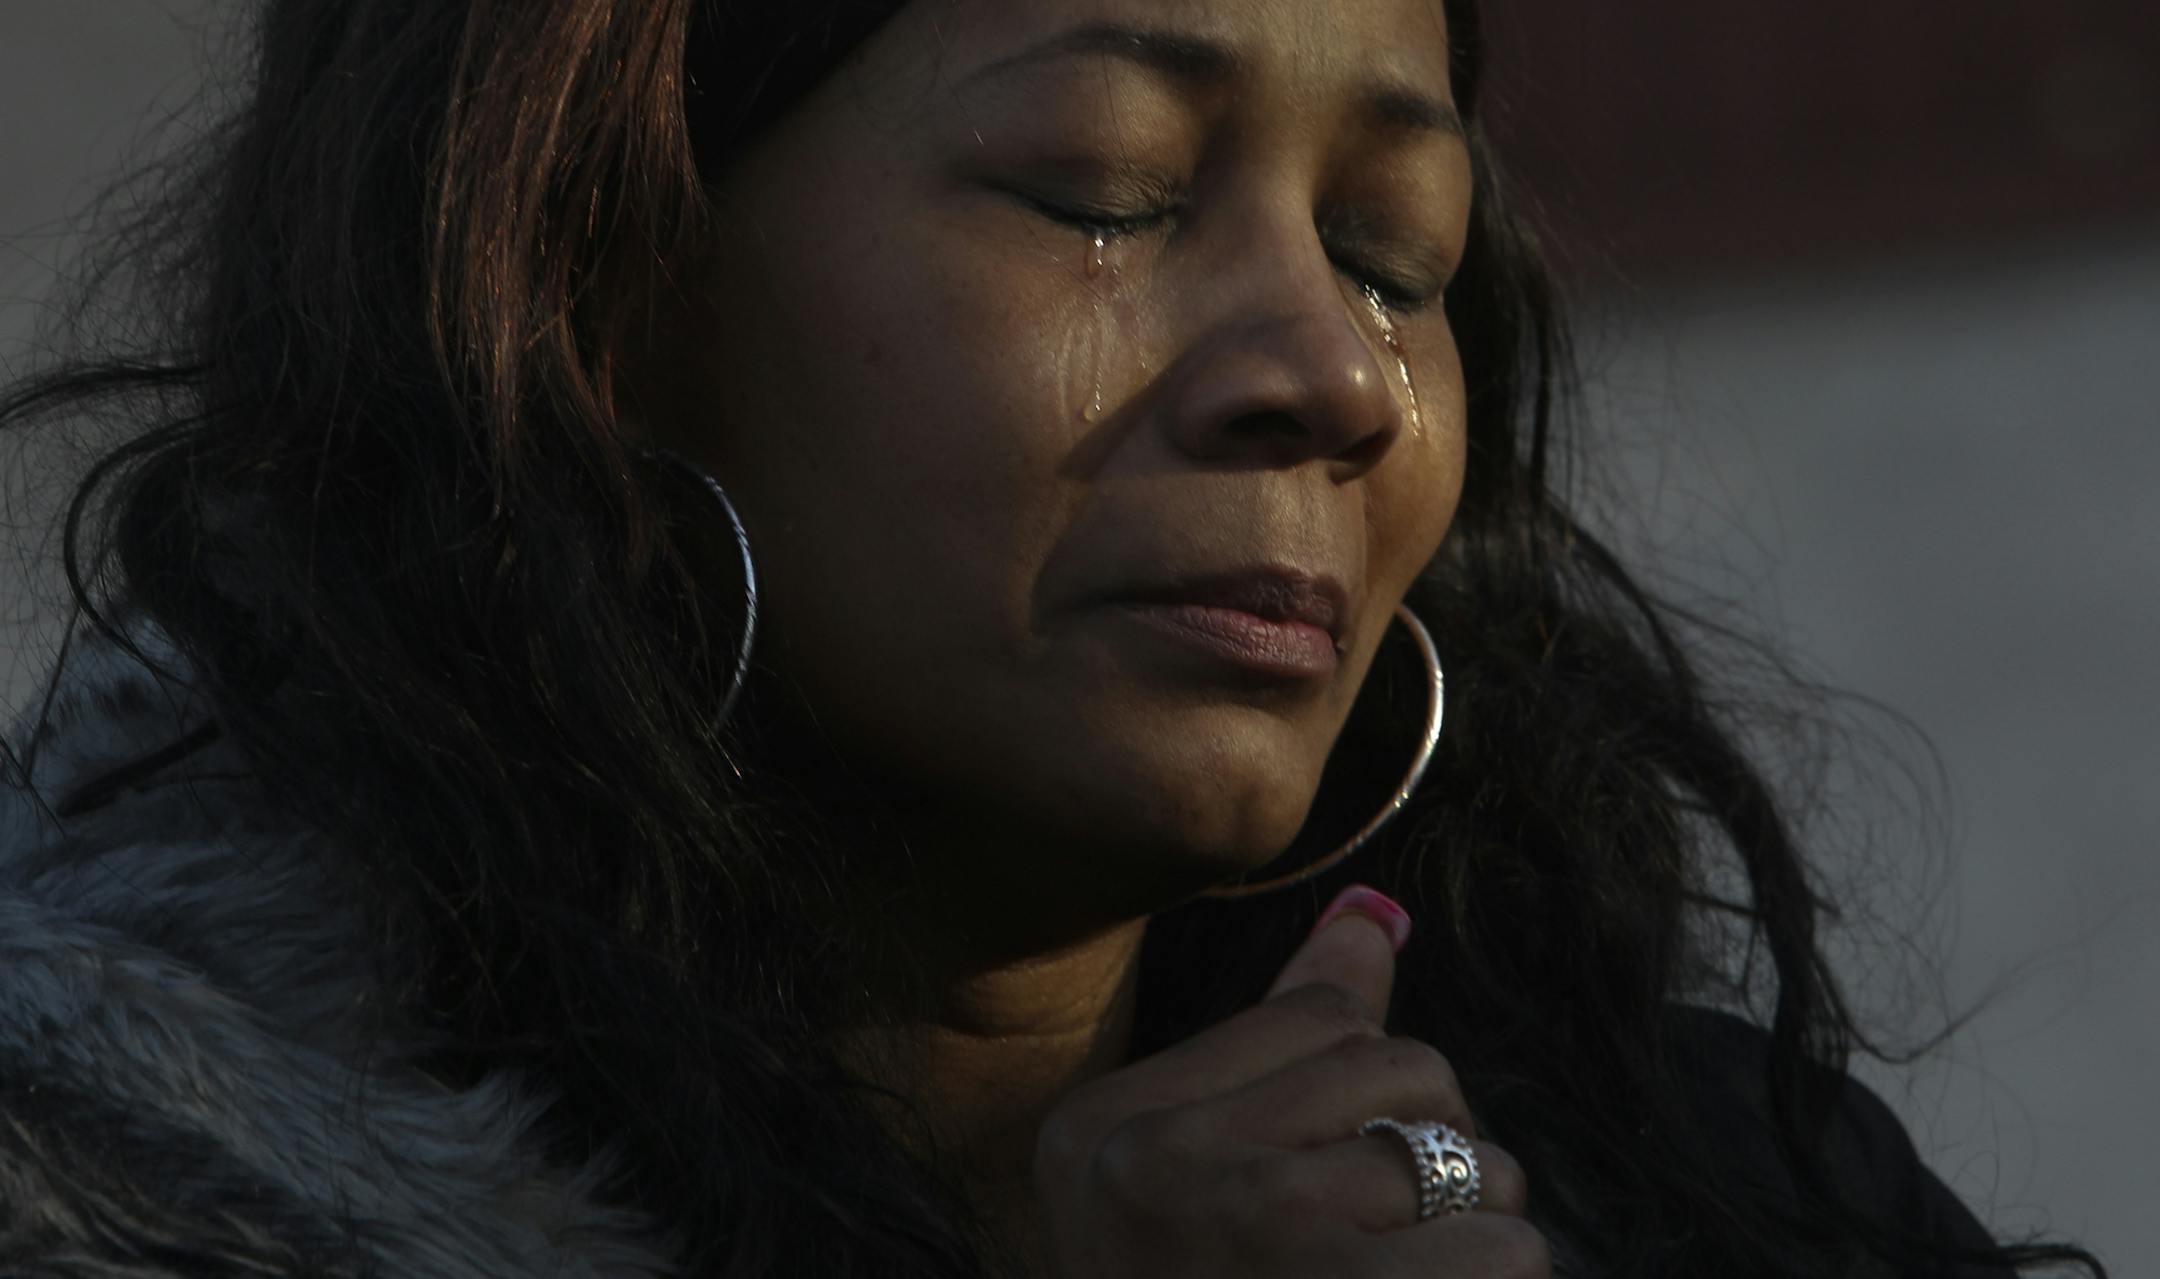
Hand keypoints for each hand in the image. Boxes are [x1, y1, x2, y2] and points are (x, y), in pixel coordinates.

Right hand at [1032, 885, 1549, 1277]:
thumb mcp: (1185, 1177)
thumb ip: (1278, 1039)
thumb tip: (1376, 912)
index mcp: (1106, 1129)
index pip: (1319, 1019)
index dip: (1369, 1092)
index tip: (1332, 1175)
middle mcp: (1166, 1169)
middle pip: (1405, 1069)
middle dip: (1433, 1145)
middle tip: (1376, 1241)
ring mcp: (1261, 1238)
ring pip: (1475, 1159)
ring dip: (1475, 1234)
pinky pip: (1510, 1257)